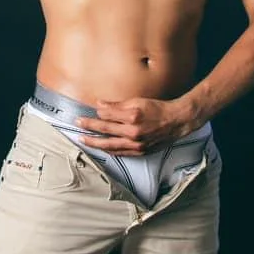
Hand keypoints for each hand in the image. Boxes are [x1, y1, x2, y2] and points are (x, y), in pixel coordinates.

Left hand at [75, 97, 198, 155]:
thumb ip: (117, 105)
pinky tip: (101, 147)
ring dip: (94, 142)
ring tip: (83, 140)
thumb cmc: (158, 109)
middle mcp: (133, 132)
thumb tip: (100, 105)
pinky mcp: (140, 151)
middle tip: (78, 124)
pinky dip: (108, 150)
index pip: (107, 116)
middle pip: (105, 130)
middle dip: (89, 127)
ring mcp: (136, 144)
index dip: (96, 113)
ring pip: (109, 145)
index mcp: (132, 117)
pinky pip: (119, 152)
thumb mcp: (138, 101)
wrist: (176, 122)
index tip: (86, 112)